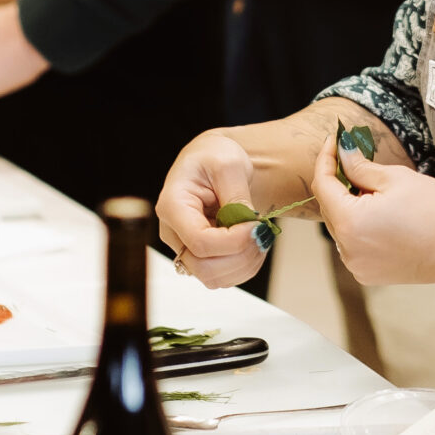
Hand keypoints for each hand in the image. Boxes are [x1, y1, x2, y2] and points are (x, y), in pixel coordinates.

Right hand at [157, 133, 266, 288]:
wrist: (213, 161)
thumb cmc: (214, 157)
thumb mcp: (229, 164)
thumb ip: (236, 196)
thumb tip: (247, 226)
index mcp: (172, 206)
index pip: (199, 241)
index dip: (233, 241)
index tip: (256, 225)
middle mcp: (172, 232)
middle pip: (203, 267)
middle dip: (241, 256)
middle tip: (261, 233)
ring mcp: (184, 248)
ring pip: (213, 278)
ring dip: (245, 264)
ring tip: (259, 236)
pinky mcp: (198, 257)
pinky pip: (222, 278)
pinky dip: (244, 267)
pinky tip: (253, 244)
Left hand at [310, 134, 434, 287]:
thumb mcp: (395, 179)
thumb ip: (360, 166)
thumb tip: (342, 152)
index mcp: (350, 223)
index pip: (322, 185)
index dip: (325, 159)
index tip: (333, 141)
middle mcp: (348, 249)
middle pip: (328, 207)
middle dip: (337, 182)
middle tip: (354, 160)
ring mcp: (357, 265)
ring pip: (340, 227)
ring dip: (348, 206)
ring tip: (372, 191)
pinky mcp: (369, 274)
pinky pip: (352, 245)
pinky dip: (357, 228)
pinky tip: (379, 216)